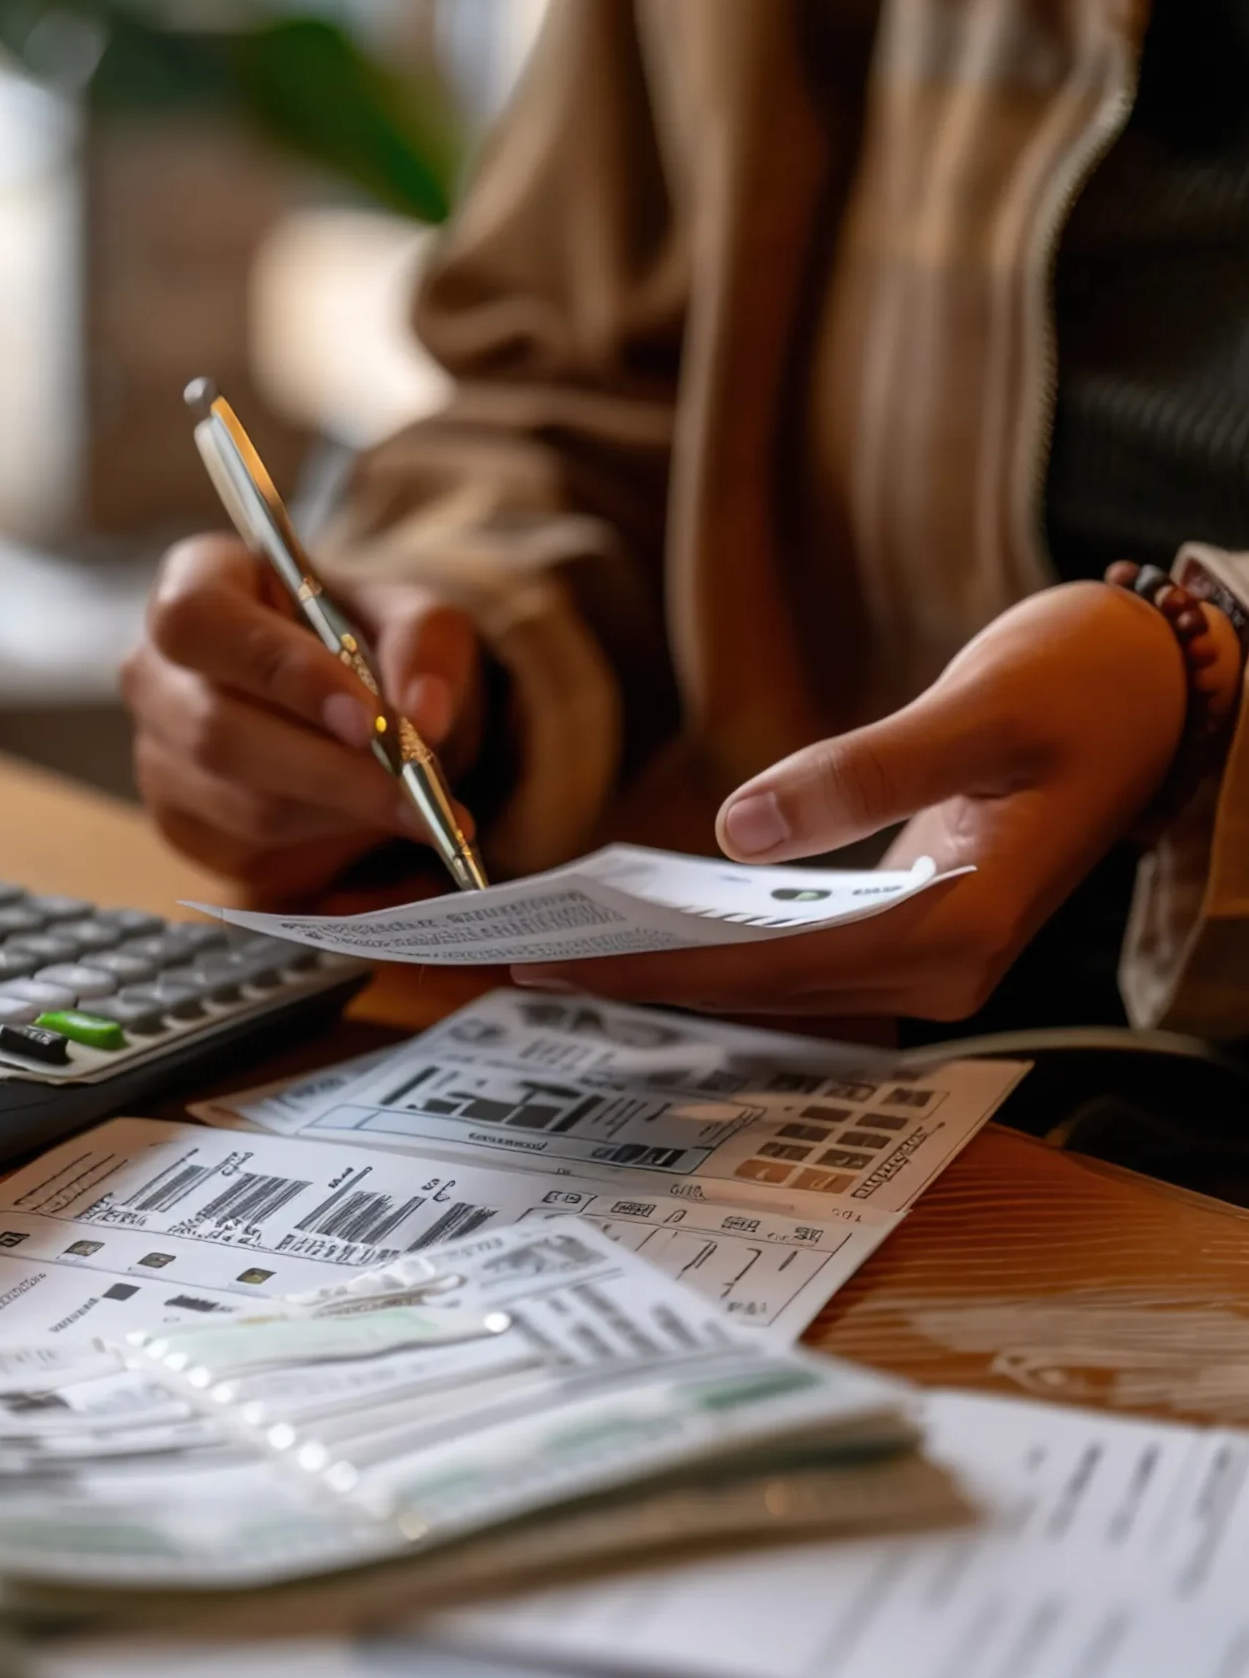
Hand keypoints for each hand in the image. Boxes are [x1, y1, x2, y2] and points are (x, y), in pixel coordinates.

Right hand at [122, 534, 484, 898]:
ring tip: (414, 804)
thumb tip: (423, 712)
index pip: (200, 620)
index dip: (279, 670)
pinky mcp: (179, 823)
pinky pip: (252, 850)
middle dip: (330, 770)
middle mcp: (154, 669)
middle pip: (217, 731)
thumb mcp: (412, 616)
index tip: (368, 719)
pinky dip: (326, 845)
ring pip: (243, 804)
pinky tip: (368, 820)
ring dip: (341, 813)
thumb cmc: (364, 642)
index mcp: (195, 582)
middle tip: (417, 790)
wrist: (348, 703)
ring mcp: (157, 753)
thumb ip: (423, 643)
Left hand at [512, 582, 1189, 1020]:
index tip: (551, 963)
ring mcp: (930, 953)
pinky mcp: (916, 922)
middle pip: (758, 990)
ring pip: (772, 979)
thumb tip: (740, 829)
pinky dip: (719, 941)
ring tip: (556, 947)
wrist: (1160, 690)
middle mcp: (942, 969)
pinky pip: (797, 950)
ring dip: (669, 966)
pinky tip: (644, 920)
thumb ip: (864, 771)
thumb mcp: (977, 712)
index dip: (652, 967)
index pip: (767, 968)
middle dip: (637, 977)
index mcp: (956, 932)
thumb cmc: (1081, 687)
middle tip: (516, 961)